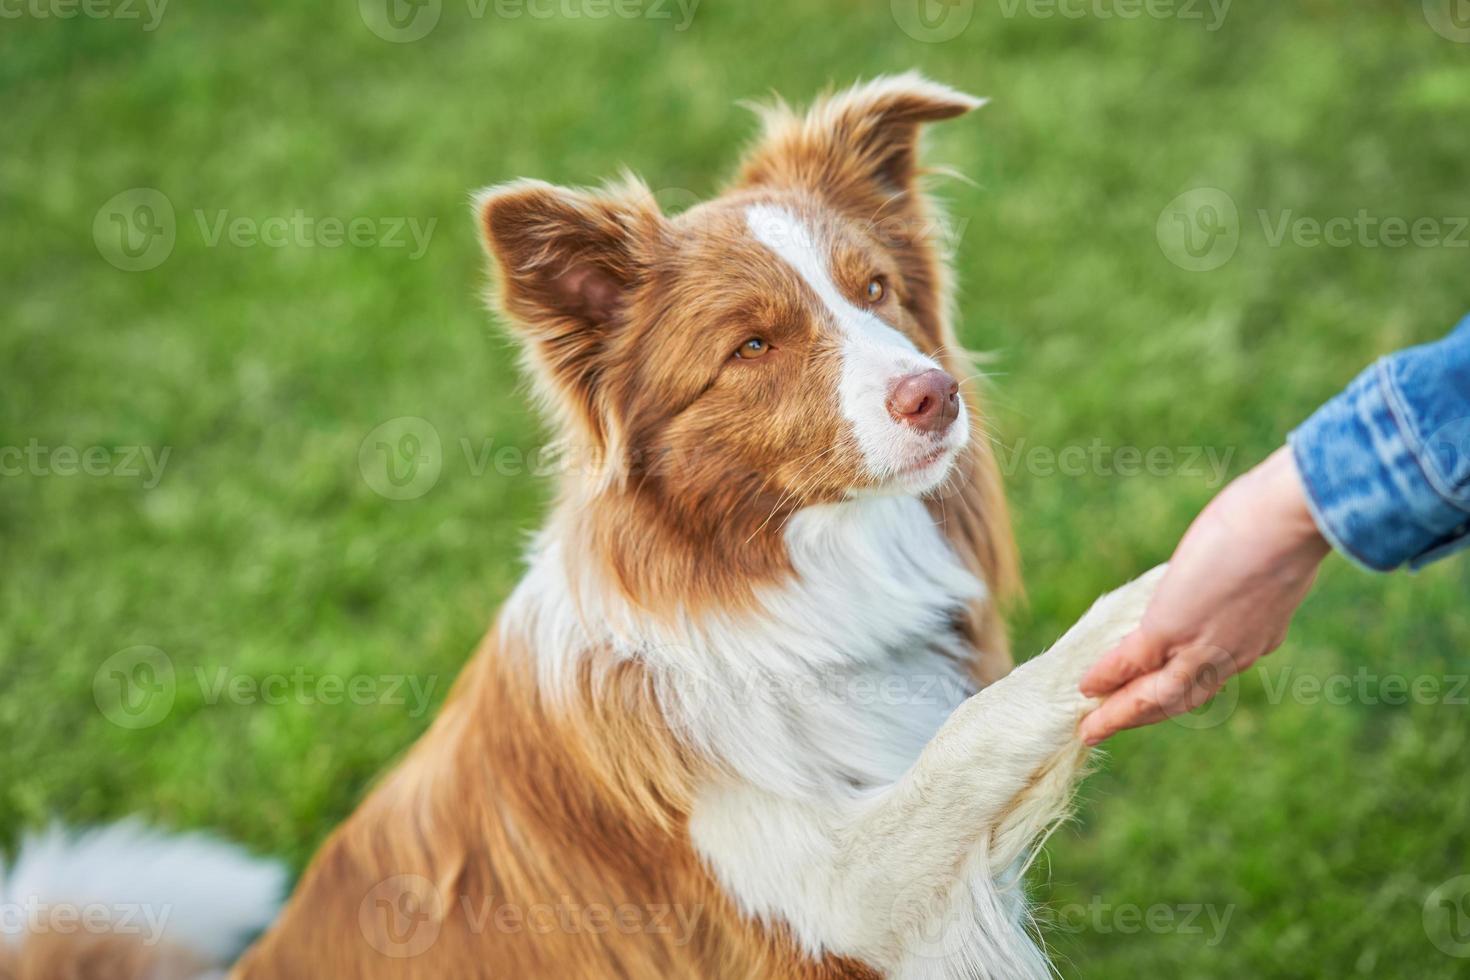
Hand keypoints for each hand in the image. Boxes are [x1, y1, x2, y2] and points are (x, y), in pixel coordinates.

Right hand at [1078, 447, 1330, 743]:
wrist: (1289, 520)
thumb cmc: (1286, 519)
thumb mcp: (1271, 556)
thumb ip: (1251, 570)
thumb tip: (1239, 554)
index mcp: (1260, 636)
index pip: (1214, 670)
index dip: (1184, 684)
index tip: (1158, 691)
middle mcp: (1233, 654)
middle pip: (1182, 699)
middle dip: (1144, 714)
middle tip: (1112, 726)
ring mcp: (1201, 647)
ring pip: (1156, 696)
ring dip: (1121, 715)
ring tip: (1092, 727)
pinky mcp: (1169, 630)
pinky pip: (1130, 663)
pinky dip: (1107, 677)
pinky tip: (1086, 686)